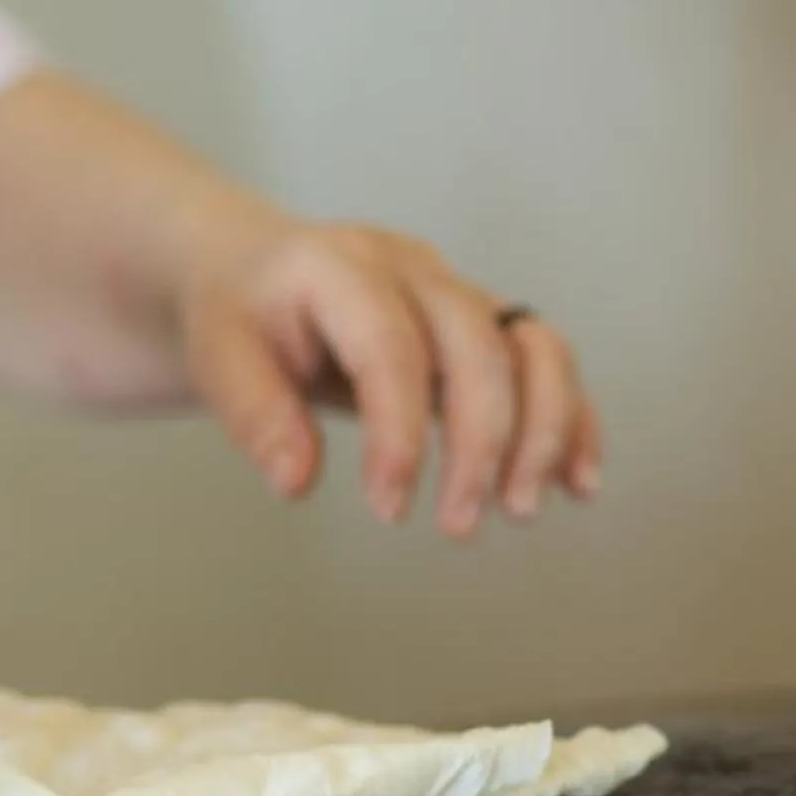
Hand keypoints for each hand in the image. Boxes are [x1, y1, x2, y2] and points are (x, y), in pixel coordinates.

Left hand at [180, 219, 603, 535]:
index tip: (388, 509)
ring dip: (544, 430)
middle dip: (482, 443)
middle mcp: (413, 271)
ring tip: (520, 508)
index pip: (391, 349)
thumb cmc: (240, 315)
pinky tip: (576, 483)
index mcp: (342, 269)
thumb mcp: (218, 358)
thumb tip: (297, 483)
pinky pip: (545, 363)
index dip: (398, 434)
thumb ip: (256, 416)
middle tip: (458, 526)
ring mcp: (456, 292)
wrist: (257, 269)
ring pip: (532, 346)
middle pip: (479, 345)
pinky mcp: (482, 323)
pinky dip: (571, 420)